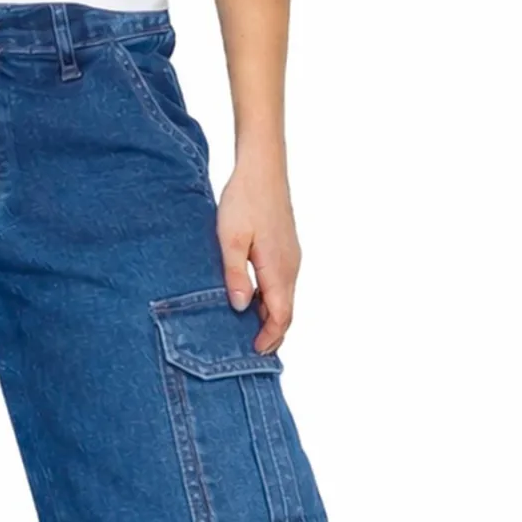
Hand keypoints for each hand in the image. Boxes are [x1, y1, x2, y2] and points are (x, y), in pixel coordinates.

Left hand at [217, 161, 301, 353]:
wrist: (262, 168)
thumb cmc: (244, 200)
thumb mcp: (229, 239)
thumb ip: (235, 275)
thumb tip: (239, 307)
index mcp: (278, 268)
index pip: (280, 315)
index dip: (270, 337)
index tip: (255, 353)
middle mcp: (291, 266)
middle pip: (286, 311)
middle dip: (273, 334)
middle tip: (254, 353)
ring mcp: (291, 257)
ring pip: (285, 298)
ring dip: (271, 318)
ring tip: (251, 333)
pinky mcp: (286, 249)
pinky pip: (283, 284)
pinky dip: (272, 301)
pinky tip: (253, 302)